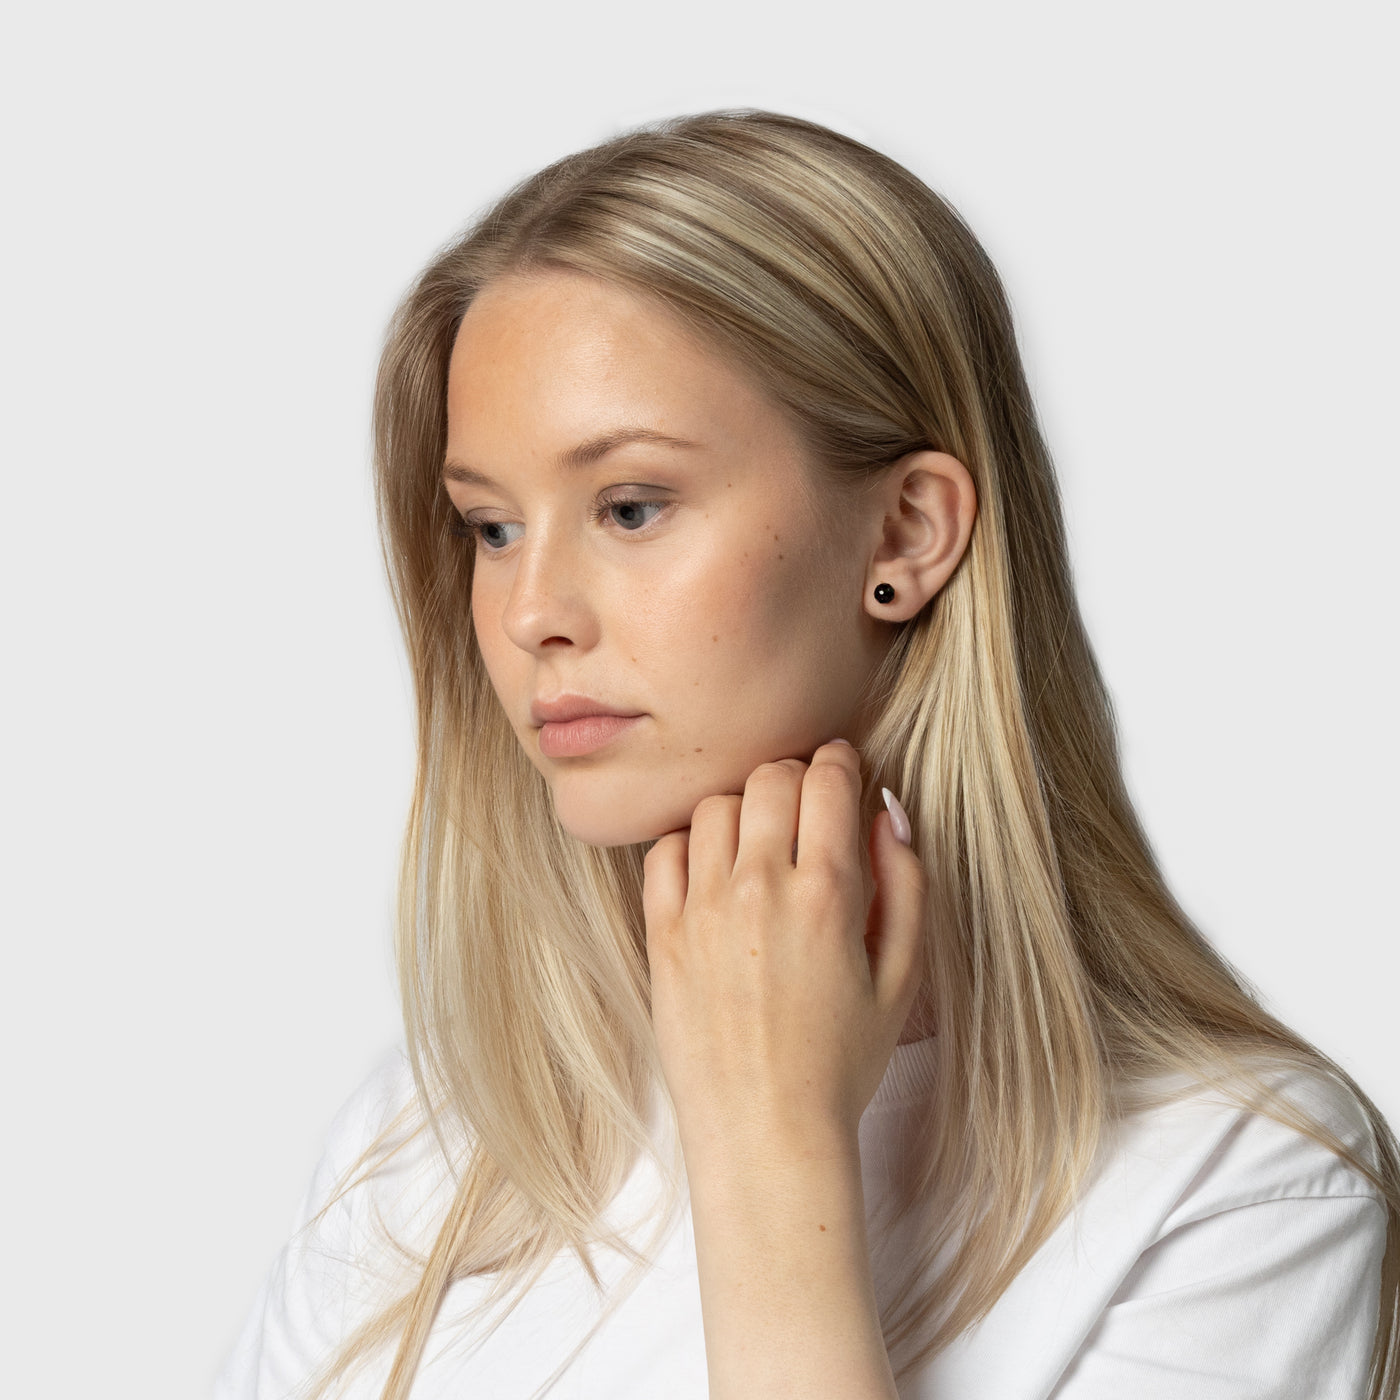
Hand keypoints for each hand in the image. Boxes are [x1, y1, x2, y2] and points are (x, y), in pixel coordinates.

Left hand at [641, 740, 927, 1170]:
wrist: (766, 1132)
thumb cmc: (841, 1063)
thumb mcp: (903, 977)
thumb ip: (906, 882)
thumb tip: (889, 808)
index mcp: (828, 894)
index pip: (827, 778)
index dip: (840, 761)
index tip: (842, 768)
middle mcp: (760, 887)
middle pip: (769, 777)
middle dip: (794, 777)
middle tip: (805, 806)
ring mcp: (703, 908)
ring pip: (715, 805)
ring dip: (743, 808)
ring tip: (760, 842)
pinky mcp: (662, 933)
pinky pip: (665, 850)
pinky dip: (691, 844)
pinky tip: (714, 871)